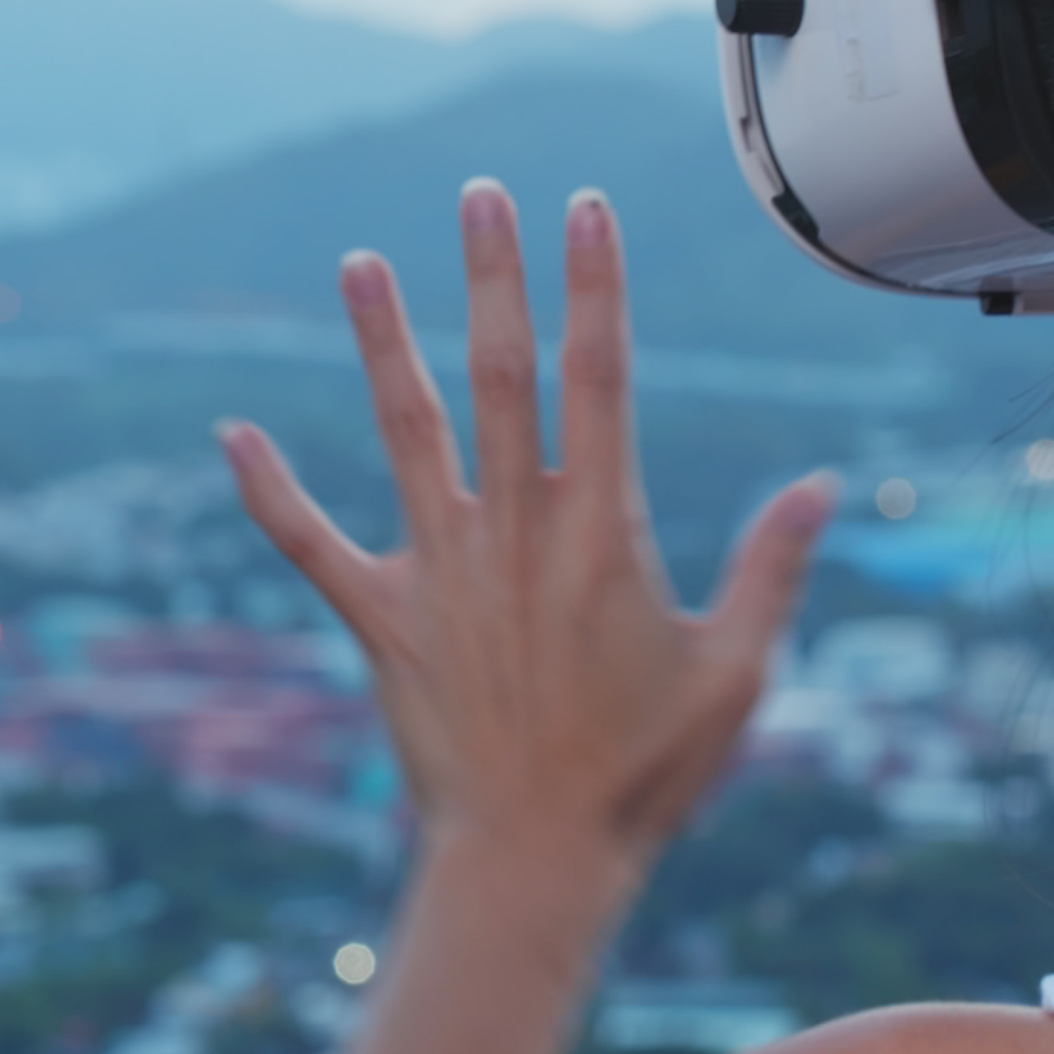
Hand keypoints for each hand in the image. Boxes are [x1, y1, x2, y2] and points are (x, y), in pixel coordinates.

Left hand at [220, 181, 834, 915]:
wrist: (534, 859)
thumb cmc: (643, 773)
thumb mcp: (734, 672)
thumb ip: (771, 570)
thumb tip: (822, 487)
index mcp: (602, 531)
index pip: (601, 378)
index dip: (595, 288)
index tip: (587, 209)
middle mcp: (513, 531)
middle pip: (501, 375)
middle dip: (492, 277)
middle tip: (480, 194)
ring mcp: (439, 570)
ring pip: (405, 432)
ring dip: (381, 343)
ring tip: (357, 263)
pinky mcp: (380, 620)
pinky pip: (309, 544)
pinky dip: (268, 491)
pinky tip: (231, 434)